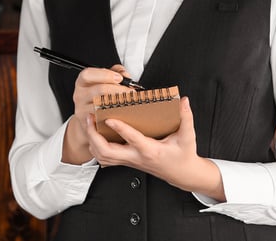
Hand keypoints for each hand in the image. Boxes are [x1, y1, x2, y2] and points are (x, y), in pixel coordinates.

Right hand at [62, 63, 135, 164]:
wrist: (90, 119)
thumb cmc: (98, 97)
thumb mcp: (103, 81)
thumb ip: (115, 73)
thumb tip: (125, 75)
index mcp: (82, 83)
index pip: (88, 75)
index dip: (105, 75)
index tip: (119, 78)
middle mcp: (79, 96)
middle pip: (99, 90)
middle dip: (118, 90)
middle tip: (130, 92)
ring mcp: (82, 110)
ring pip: (101, 105)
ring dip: (118, 103)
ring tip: (129, 102)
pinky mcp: (88, 124)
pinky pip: (103, 119)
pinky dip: (115, 116)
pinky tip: (123, 113)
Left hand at [87, 96, 224, 200]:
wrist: (181, 174)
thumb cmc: (182, 156)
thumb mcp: (187, 137)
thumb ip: (186, 118)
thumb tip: (183, 101)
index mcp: (151, 151)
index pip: (133, 140)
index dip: (121, 129)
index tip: (110, 118)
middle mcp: (136, 157)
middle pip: (108, 152)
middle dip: (94, 135)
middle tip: (90, 118)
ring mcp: (129, 161)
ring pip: (103, 156)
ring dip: (92, 140)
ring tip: (88, 123)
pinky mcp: (126, 161)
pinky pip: (105, 158)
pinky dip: (95, 147)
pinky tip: (93, 135)